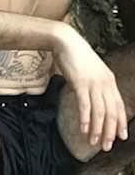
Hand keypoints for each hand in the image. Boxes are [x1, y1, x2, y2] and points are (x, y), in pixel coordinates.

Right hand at [55, 27, 127, 150]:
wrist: (65, 40)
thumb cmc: (76, 55)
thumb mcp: (92, 70)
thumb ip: (96, 84)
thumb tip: (95, 98)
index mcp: (109, 80)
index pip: (119, 106)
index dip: (120, 123)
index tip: (120, 137)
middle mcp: (105, 83)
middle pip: (110, 113)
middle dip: (109, 132)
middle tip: (105, 145)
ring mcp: (93, 83)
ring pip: (99, 112)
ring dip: (97, 129)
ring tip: (93, 141)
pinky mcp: (80, 83)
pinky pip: (85, 105)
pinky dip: (85, 119)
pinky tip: (84, 128)